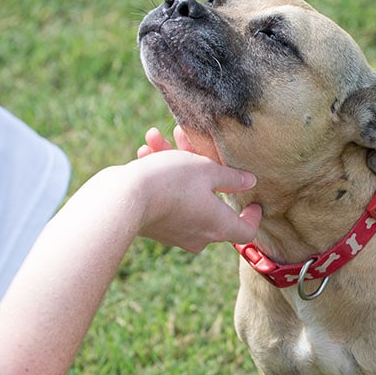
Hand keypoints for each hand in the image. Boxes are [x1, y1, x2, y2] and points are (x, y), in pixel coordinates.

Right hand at [133, 127, 260, 251]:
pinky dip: (160, 176)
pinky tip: (147, 150)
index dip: (253, 216)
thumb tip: (250, 182)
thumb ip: (231, 177)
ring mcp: (176, 233)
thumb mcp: (206, 170)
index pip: (246, 231)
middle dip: (203, 169)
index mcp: (219, 226)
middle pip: (212, 202)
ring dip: (174, 164)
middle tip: (192, 145)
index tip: (254, 201)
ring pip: (185, 194)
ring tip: (160, 138)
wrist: (122, 198)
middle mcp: (200, 235)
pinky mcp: (155, 226)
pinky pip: (165, 199)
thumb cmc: (171, 182)